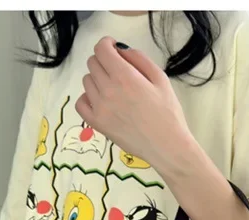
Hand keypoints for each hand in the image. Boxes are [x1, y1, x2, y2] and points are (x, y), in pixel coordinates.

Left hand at [75, 36, 192, 172]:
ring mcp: (100, 108)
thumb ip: (139, 59)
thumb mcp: (161, 79)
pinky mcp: (97, 124)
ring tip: (114, 90)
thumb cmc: (168, 114)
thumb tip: (120, 50)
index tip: (114, 49)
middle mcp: (108, 89)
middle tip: (118, 71)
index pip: (101, 49)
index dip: (107, 44)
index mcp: (125, 76)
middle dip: (104, 61)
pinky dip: (87, 98)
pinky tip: (100, 101)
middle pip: (93, 63)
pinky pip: (80, 103)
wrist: (167, 147)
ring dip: (98, 79)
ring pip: (87, 81)